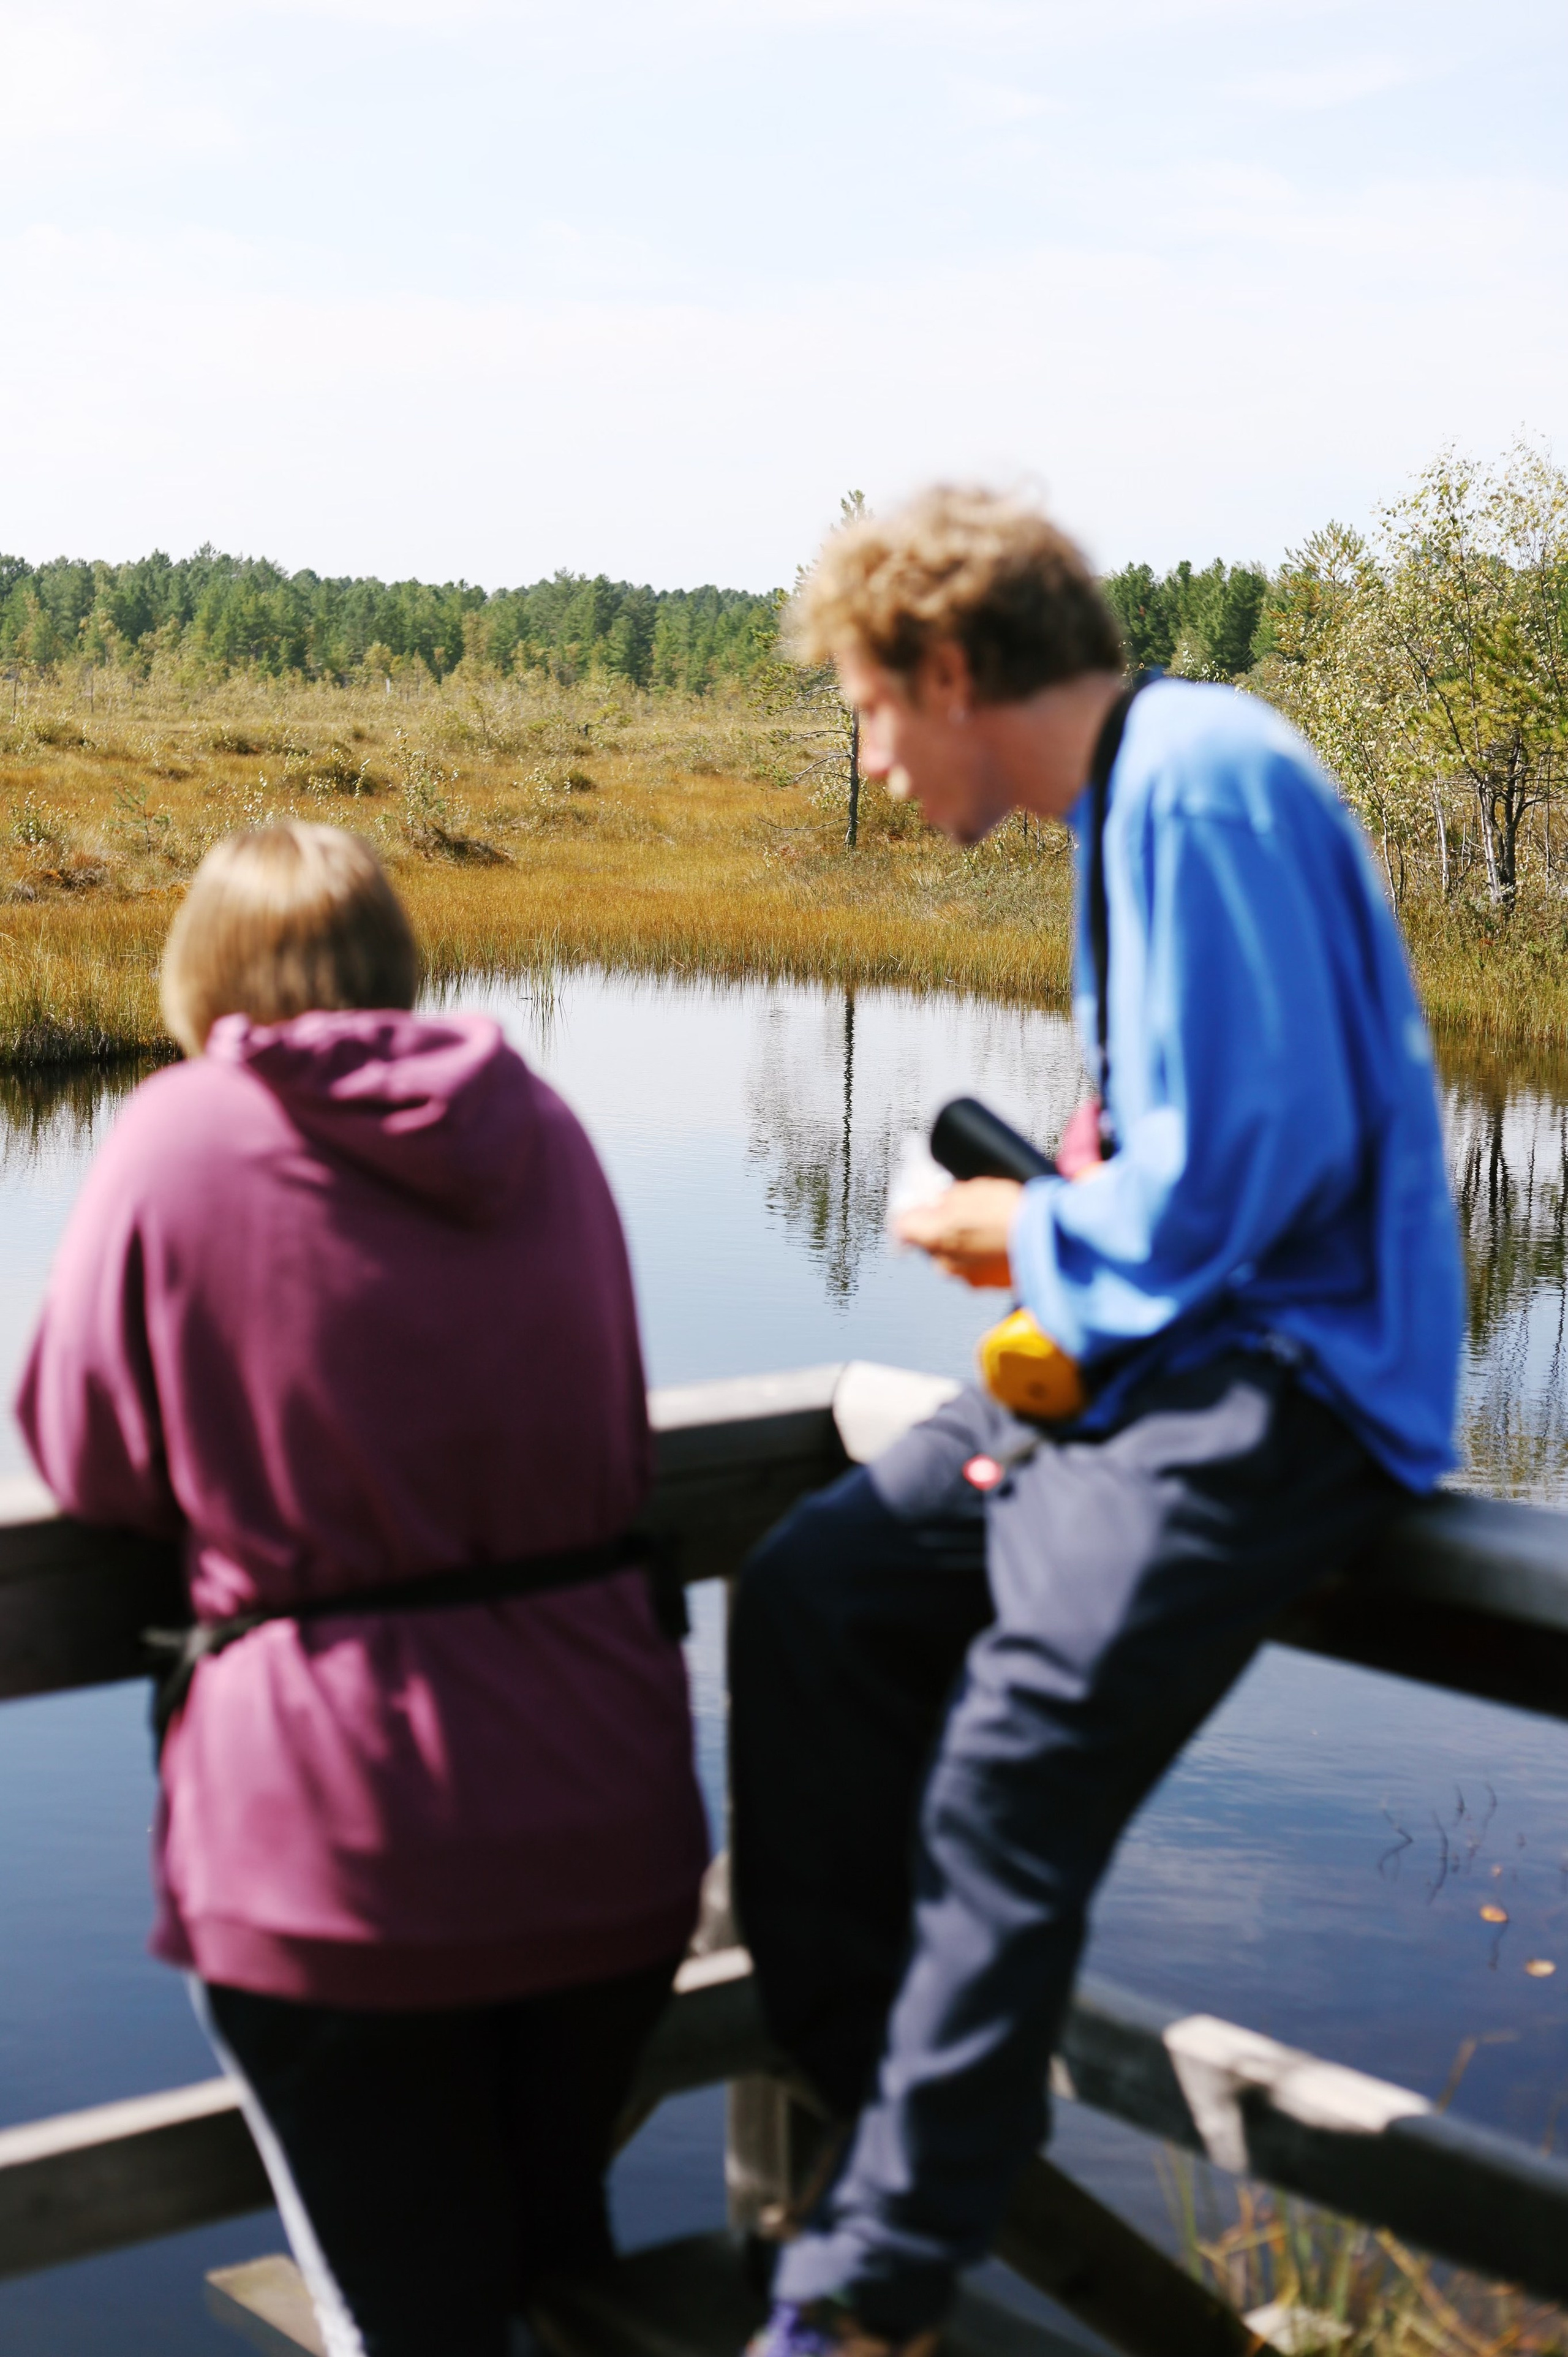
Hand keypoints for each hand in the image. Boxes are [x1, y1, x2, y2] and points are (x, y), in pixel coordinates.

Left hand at [893, 1178, 1021, 1288]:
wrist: (1048, 1239)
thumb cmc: (1009, 1212)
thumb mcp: (971, 1190)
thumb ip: (946, 1198)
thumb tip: (939, 1200)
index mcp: (932, 1237)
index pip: (903, 1225)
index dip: (913, 1211)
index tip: (923, 1203)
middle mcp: (944, 1263)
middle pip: (930, 1242)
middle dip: (942, 1227)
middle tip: (963, 1211)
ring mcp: (967, 1278)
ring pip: (955, 1256)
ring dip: (965, 1243)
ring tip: (988, 1226)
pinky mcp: (989, 1286)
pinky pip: (977, 1267)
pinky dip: (984, 1256)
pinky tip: (1000, 1241)